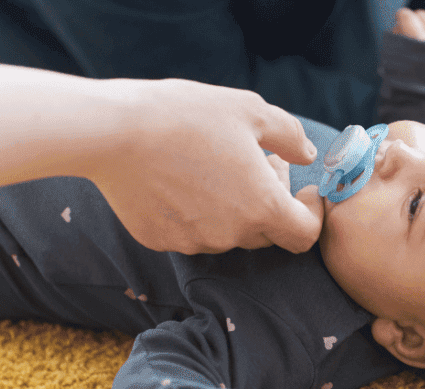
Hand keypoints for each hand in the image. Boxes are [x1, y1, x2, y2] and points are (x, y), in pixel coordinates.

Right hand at [90, 80, 321, 254]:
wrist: (112, 132)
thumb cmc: (186, 116)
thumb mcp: (250, 111)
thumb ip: (290, 136)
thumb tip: (307, 155)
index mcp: (262, 207)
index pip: (305, 235)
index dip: (311, 214)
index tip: (304, 192)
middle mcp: (231, 235)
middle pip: (267, 233)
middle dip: (272, 203)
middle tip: (258, 162)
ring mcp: (194, 241)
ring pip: (229, 232)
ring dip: (234, 207)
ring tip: (215, 163)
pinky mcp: (161, 240)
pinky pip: (192, 231)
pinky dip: (198, 211)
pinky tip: (182, 177)